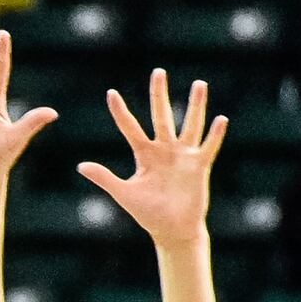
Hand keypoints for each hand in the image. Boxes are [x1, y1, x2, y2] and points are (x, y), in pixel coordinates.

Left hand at [78, 70, 226, 249]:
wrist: (171, 229)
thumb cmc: (148, 213)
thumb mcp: (124, 193)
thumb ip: (104, 178)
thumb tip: (80, 166)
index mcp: (145, 155)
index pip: (130, 128)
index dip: (120, 112)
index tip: (111, 93)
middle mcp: (165, 150)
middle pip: (161, 117)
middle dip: (159, 95)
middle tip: (158, 72)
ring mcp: (183, 156)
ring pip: (189, 125)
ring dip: (195, 106)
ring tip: (199, 84)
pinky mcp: (199, 166)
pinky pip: (207, 147)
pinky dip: (214, 135)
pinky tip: (220, 119)